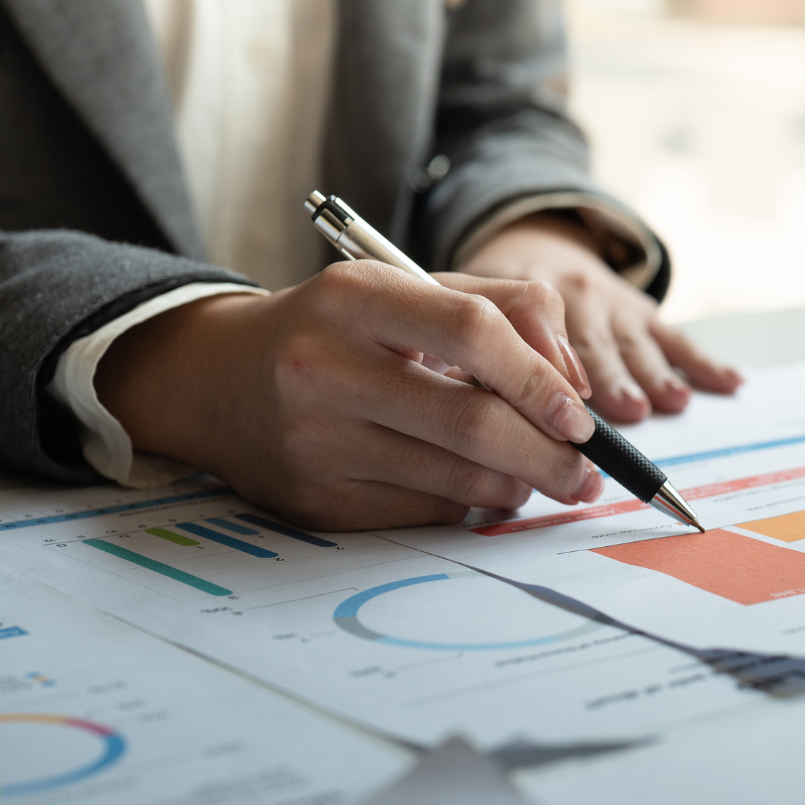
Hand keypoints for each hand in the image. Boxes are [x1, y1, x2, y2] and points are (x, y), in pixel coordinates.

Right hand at [95, 261, 605, 529]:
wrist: (218, 379)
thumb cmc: (341, 330)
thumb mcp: (411, 290)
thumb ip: (507, 309)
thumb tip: (575, 386)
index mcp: (355, 297)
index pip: (474, 332)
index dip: (543, 379)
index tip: (582, 416)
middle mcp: (325, 367)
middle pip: (473, 422)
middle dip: (550, 456)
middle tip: (586, 472)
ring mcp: (316, 441)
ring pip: (457, 480)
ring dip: (518, 485)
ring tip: (538, 477)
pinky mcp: (316, 501)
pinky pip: (425, 513)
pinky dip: (469, 507)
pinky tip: (478, 490)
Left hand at [459, 212, 742, 420]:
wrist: (532, 243)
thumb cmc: (494, 301)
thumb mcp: (472, 312)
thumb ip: (474, 356)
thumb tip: (478, 414)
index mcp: (523, 297)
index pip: (536, 341)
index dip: (550, 375)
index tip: (564, 410)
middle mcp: (572, 296)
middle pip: (593, 343)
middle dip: (612, 377)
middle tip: (630, 408)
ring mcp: (612, 304)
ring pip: (636, 342)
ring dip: (655, 372)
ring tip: (673, 399)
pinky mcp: (642, 311)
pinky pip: (676, 337)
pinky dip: (704, 362)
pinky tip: (730, 382)